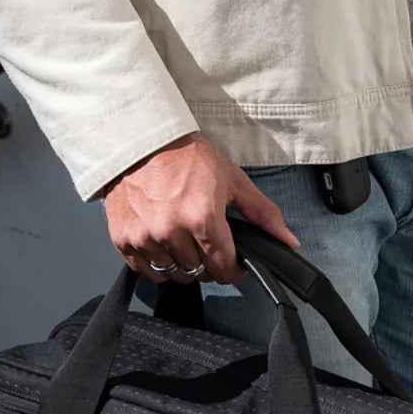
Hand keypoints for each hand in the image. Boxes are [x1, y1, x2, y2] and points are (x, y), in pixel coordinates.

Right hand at [102, 131, 299, 284]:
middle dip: (209, 264)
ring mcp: (145, 237)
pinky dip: (158, 264)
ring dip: (184, 265)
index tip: (234, 263)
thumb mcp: (232, 180)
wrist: (139, 139)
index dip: (234, 269)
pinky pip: (147, 271)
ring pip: (174, 274)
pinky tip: (164, 245)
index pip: (224, 267)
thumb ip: (262, 213)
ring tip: (185, 241)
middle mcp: (171, 231)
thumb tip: (288, 241)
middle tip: (207, 243)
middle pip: (200, 273)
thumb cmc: (185, 156)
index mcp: (201, 217)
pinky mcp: (123, 238)